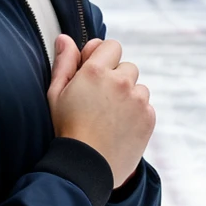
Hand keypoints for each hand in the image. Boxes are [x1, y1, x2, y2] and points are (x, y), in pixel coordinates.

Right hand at [48, 35, 155, 187]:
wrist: (87, 166)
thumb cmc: (67, 128)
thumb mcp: (56, 93)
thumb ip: (64, 63)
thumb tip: (65, 38)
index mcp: (95, 71)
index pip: (111, 45)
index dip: (102, 57)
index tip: (94, 72)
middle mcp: (120, 81)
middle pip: (126, 66)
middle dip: (116, 77)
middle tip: (100, 98)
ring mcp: (137, 100)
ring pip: (138, 86)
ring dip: (128, 94)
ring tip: (111, 115)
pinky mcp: (148, 117)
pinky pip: (146, 105)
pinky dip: (136, 112)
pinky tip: (120, 125)